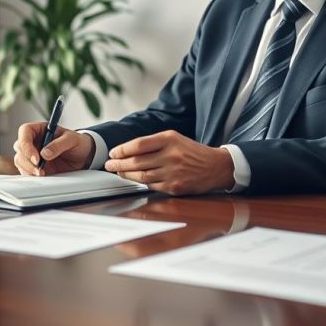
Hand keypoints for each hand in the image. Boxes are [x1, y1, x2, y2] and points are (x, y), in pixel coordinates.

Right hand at [13, 122, 94, 175]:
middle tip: (40, 169)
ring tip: (43, 174)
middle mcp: (33, 141)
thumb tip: (45, 153)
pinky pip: (25, 170)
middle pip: (19, 147)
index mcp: (40, 129)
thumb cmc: (77, 143)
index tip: (36, 158)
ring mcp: (32, 154)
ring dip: (28, 169)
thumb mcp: (72, 140)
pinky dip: (30, 174)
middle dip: (27, 160)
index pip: (25, 131)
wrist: (83, 156)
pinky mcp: (34, 166)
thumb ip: (59, 144)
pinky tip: (42, 176)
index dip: (26, 144)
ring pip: (20, 160)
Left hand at [105, 130, 234, 194]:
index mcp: (170, 139)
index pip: (139, 144)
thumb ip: (153, 143)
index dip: (123, 150)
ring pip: (142, 175)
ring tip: (118, 173)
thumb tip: (127, 151)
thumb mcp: (175, 139)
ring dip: (126, 175)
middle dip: (119, 164)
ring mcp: (173, 172)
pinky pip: (152, 185)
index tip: (113, 153)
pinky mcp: (175, 187)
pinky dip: (141, 183)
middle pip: (137, 161)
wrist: (216, 167)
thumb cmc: (192, 152)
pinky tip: (134, 180)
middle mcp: (171, 155)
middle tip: (109, 165)